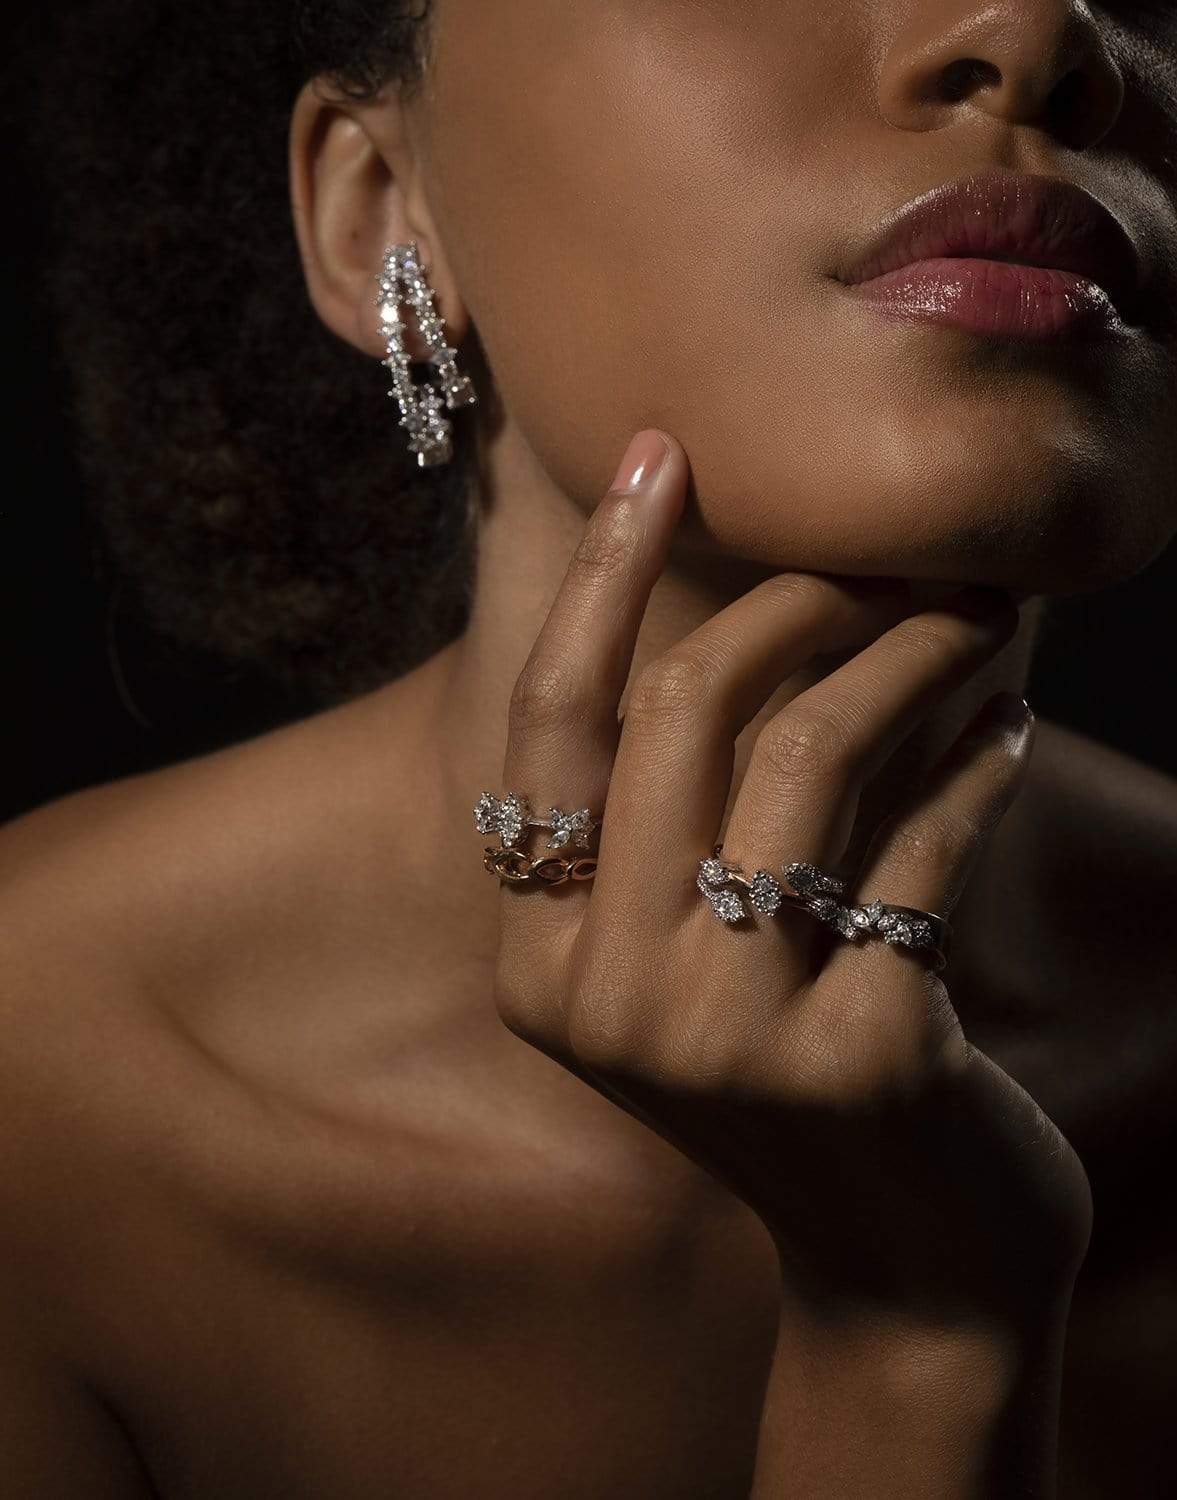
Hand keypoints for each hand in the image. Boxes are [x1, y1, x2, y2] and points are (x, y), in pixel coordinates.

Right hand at [491, 429, 1091, 1328]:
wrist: (906, 1266)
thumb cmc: (794, 1078)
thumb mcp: (697, 955)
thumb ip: (679, 814)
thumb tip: (741, 591)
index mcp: (540, 964)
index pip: (552, 726)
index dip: (600, 575)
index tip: (659, 453)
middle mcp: (605, 999)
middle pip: (680, 713)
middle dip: (793, 601)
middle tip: (885, 561)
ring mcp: (723, 1037)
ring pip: (809, 759)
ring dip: (907, 658)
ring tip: (974, 618)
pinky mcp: (858, 1058)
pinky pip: (925, 849)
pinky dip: (979, 771)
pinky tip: (1012, 733)